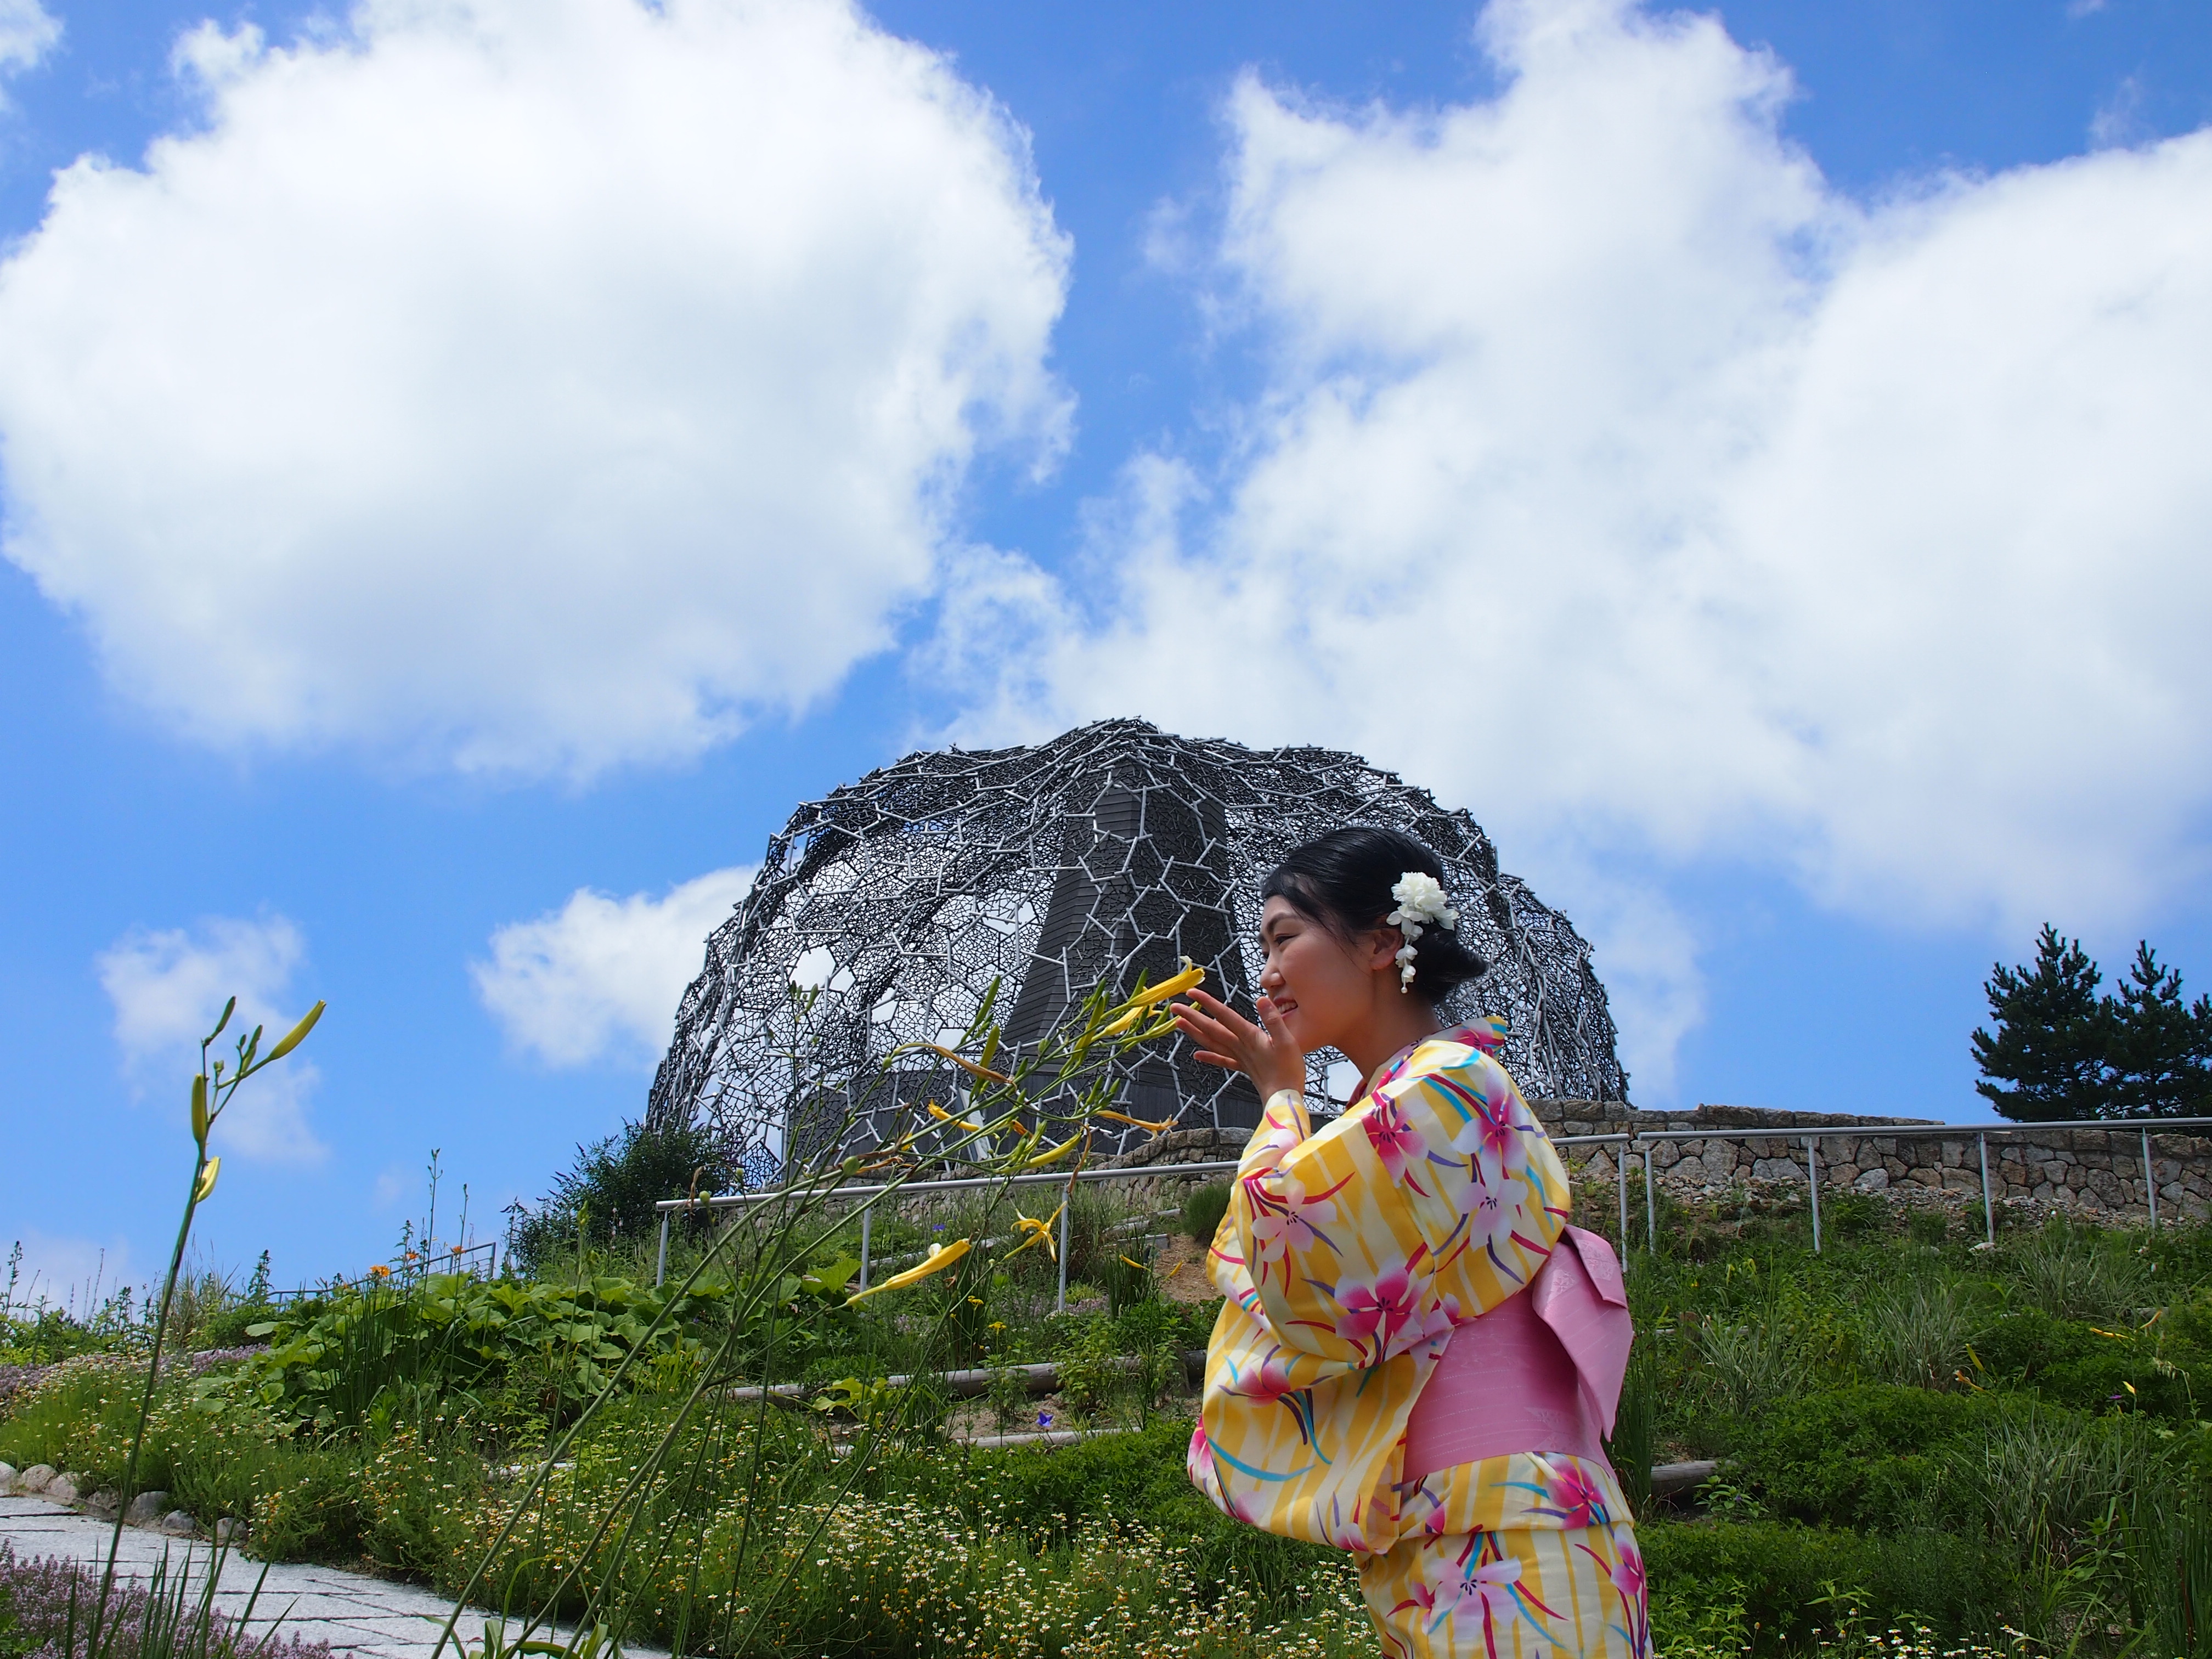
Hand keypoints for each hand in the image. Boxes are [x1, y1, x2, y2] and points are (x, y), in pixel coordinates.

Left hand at [1170, 987, 1305, 1100]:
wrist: (1284, 1099)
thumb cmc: (1288, 1071)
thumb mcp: (1286, 1041)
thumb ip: (1273, 1019)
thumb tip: (1261, 1000)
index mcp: (1249, 1037)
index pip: (1225, 1016)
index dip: (1208, 1003)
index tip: (1192, 993)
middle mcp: (1240, 1046)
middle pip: (1212, 1028)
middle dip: (1193, 1016)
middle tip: (1175, 1007)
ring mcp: (1239, 1057)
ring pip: (1212, 1043)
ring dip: (1194, 1032)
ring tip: (1179, 1024)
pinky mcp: (1243, 1067)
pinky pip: (1222, 1060)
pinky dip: (1209, 1056)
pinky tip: (1197, 1055)